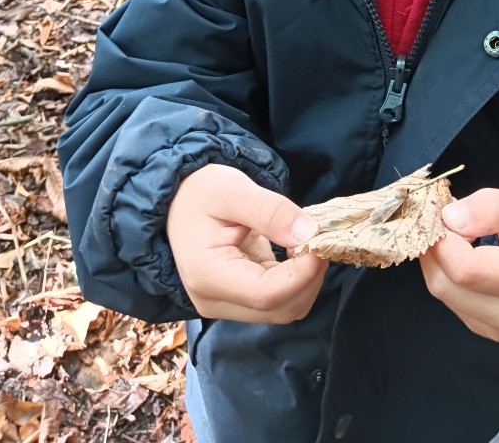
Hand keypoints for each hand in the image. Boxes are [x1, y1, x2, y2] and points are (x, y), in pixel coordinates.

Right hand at [166, 163, 327, 322]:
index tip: (320, 240)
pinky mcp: (240, 300)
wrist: (178, 201)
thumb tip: (309, 233)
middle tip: (318, 236)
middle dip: (310, 275)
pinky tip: (296, 249)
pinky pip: (280, 300)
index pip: (266, 294)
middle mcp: (214, 300)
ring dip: (307, 278)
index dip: (303, 273)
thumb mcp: (233, 190)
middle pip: (280, 309)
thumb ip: (271, 211)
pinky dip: (298, 278)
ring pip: (285, 308)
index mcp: (207, 275)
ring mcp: (227, 304)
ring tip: (306, 240)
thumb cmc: (200, 192)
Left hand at [419, 189, 498, 342]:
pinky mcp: (487, 332)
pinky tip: (459, 255)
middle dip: (434, 246)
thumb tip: (451, 217)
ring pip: (443, 293)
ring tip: (452, 233)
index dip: (444, 239)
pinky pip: (450, 301)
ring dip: (436, 259)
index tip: (446, 212)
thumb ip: (493, 207)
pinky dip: (445, 274)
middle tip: (443, 218)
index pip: (467, 269)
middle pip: (447, 284)